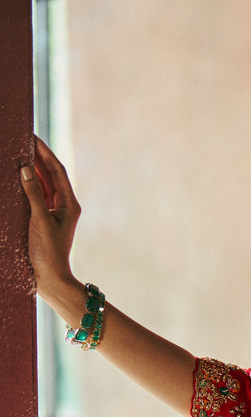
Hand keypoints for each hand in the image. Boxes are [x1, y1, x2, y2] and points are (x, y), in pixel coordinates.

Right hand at [20, 137, 81, 305]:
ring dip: (31, 168)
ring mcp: (53, 213)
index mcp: (69, 204)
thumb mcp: (40, 220)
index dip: (44, 152)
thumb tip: (25, 168)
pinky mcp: (42, 220)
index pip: (56, 170)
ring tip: (17, 151)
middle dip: (36, 156)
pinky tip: (16, 176)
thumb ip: (33, 193)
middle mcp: (63, 206)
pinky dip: (26, 185)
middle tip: (21, 139)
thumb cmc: (48, 253)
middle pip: (49, 174)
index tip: (32, 136)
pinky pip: (35, 196)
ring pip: (42, 184)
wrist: (51, 281)